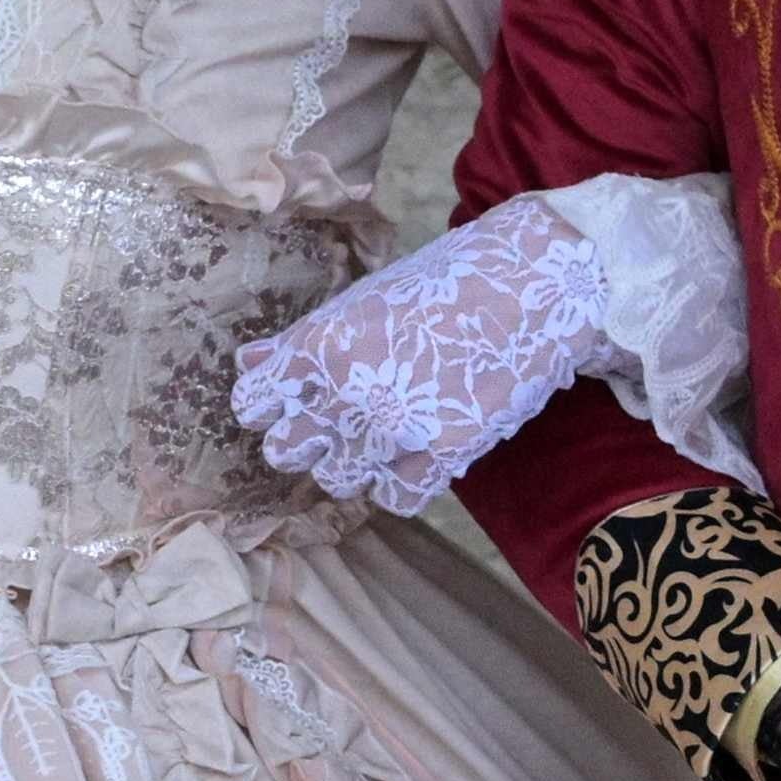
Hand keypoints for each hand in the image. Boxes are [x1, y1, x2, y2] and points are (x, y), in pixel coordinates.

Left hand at [232, 196, 611, 513]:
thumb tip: (248, 363)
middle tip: (341, 418)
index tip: (294, 401)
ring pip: (337, 480)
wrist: (531, 283)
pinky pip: (394, 497)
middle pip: (286, 453)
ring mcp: (396, 428)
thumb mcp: (361, 300)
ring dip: (354, 462)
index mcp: (319, 346)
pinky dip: (400, 481)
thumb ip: (301, 340)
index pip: (252, 405)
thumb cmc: (443, 284)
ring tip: (385, 430)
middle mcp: (347, 392)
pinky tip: (416, 450)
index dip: (270, 407)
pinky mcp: (445, 455)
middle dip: (307, 439)